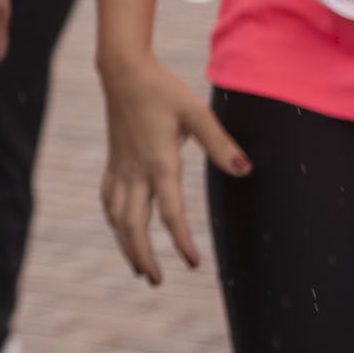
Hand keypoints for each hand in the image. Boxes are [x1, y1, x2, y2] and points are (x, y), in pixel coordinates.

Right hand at [93, 47, 245, 286]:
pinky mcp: (115, 161)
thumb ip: (220, 143)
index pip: (170, 211)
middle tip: (157, 281)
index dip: (182, 240)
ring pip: (117, 216)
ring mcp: (121, 167)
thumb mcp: (196, 112)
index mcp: (158, 162)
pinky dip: (114, 221)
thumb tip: (244, 170)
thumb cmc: (163, 90)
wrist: (123, 71)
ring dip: (126, 245)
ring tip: (138, 268)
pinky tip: (120, 229)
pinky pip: (109, 199)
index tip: (193, 263)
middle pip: (133, 224)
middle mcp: (135, 170)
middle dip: (142, 256)